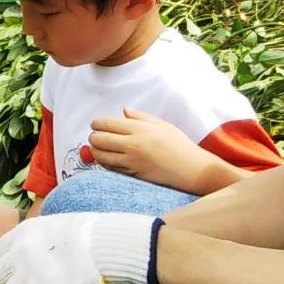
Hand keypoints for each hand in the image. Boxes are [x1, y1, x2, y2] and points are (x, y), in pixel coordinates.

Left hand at [85, 108, 202, 189]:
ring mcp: (131, 161)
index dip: (97, 124)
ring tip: (98, 148)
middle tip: (95, 136)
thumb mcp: (161, 124)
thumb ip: (140, 116)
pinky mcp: (132, 174)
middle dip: (93, 137)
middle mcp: (132, 144)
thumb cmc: (178, 144)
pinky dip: (104, 163)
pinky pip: (110, 168)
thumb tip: (123, 110)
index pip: (107, 124)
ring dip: (95, 151)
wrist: (190, 169)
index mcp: (139, 129)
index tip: (95, 124)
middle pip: (99, 139)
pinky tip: (107, 159)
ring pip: (101, 156)